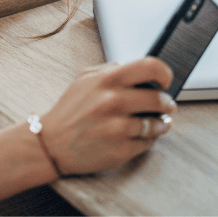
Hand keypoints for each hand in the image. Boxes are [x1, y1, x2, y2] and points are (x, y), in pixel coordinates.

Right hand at [38, 57, 176, 175]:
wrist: (51, 144)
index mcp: (107, 80)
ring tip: (154, 122)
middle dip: (167, 103)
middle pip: (159, 99)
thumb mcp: (84, 79)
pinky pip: (147, 143)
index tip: (165, 81)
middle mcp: (113, 101)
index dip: (164, 73)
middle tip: (166, 105)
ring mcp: (118, 127)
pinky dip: (148, 139)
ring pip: (157, 123)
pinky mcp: (121, 150)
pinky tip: (139, 135)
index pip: (151, 67)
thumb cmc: (69, 111)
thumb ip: (110, 69)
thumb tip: (137, 69)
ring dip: (160, 123)